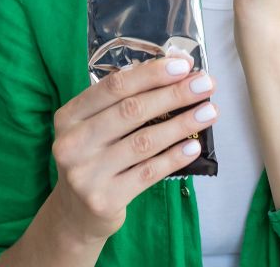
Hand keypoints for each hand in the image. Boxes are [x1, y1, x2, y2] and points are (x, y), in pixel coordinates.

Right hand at [48, 54, 217, 243]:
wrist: (75, 214)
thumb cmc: (94, 158)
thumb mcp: (95, 127)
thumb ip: (124, 102)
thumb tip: (175, 71)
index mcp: (69, 116)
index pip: (113, 86)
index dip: (151, 74)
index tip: (182, 65)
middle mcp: (72, 143)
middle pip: (131, 110)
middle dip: (173, 94)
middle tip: (205, 84)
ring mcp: (86, 174)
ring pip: (144, 141)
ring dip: (182, 124)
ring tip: (209, 112)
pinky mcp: (104, 199)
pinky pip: (148, 172)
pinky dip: (174, 157)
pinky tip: (194, 146)